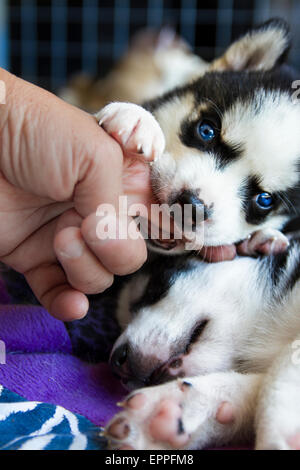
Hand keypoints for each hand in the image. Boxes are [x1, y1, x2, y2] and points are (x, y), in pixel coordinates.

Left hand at [0, 69, 149, 319]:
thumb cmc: (37, 133)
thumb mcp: (93, 152)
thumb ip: (117, 204)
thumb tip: (119, 249)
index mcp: (124, 185)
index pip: (160, 221)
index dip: (168, 237)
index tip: (171, 244)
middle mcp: (102, 214)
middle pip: (131, 258)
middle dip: (113, 249)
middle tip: (81, 223)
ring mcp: (71, 239)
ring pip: (100, 279)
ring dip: (84, 267)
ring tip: (58, 237)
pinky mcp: (37, 260)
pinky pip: (62, 295)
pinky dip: (67, 304)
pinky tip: (69, 303)